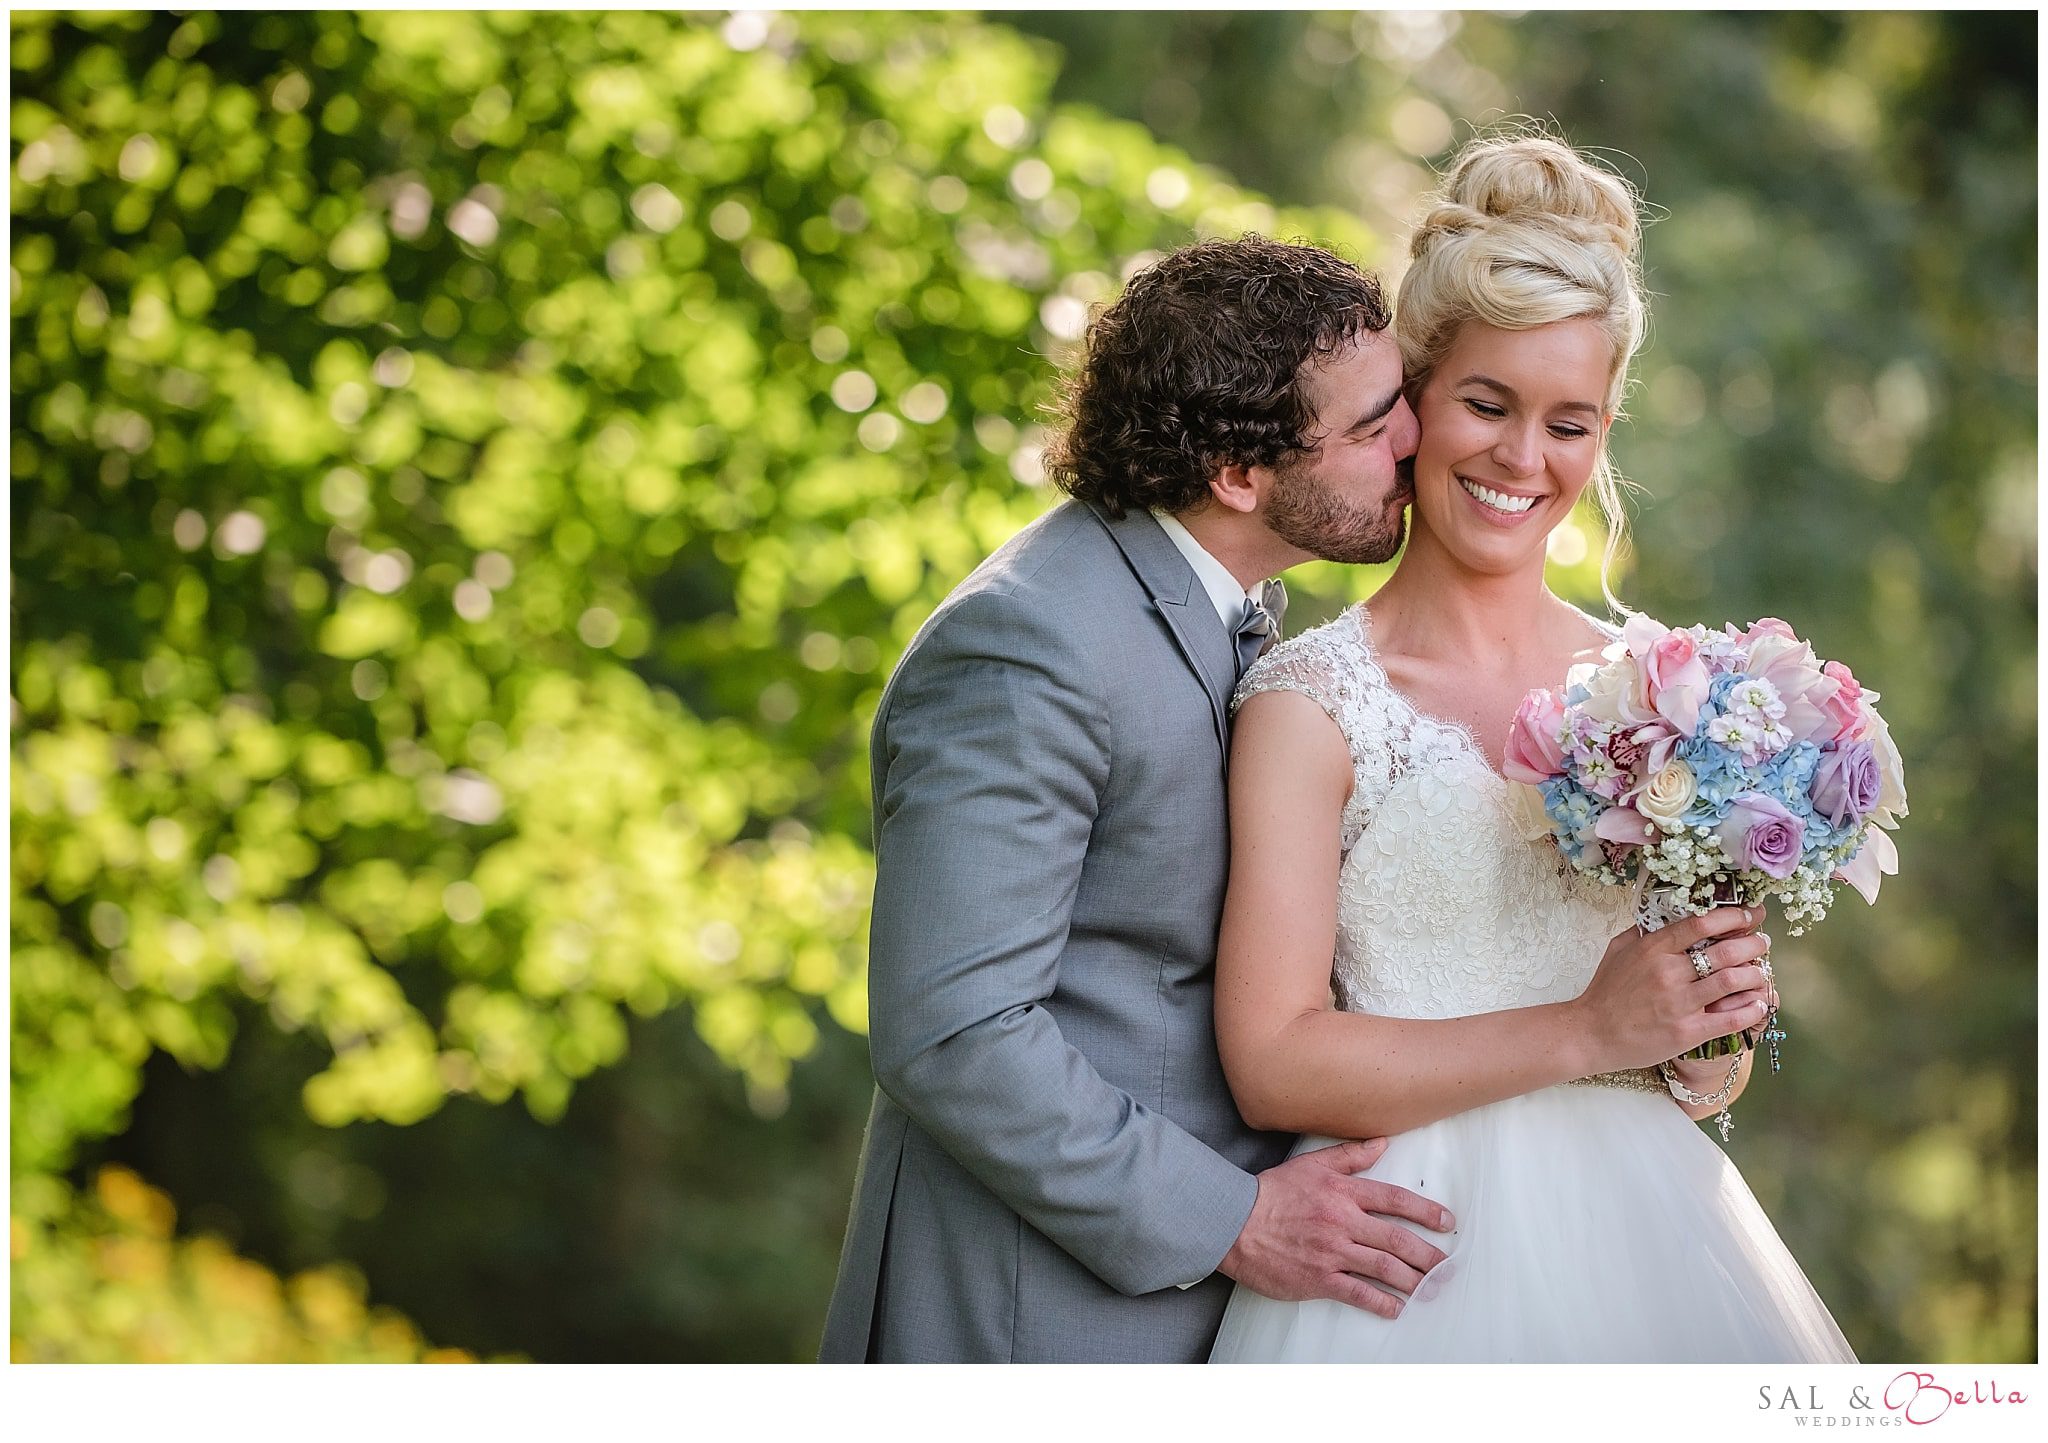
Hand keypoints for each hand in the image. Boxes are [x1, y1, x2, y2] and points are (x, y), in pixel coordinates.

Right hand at [1217, 1137, 1453, 1318]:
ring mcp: (1331, 1252)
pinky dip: (1380, 1302)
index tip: (1446, 1221)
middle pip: (1397, 1239)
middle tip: (1447, 1265)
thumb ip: (1349, 1155)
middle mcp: (1342, 1222)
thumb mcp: (1311, 1165)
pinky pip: (1357, 1293)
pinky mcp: (1318, 1279)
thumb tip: (1382, 1143)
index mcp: (1342, 1193)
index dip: (1425, 1211)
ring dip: (1413, 1280)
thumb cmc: (1271, 1193)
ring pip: (1383, 1268)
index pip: (1394, 1200)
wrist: (1234, 1223)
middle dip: (1428, 1254)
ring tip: (1430, 1288)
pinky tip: (1396, 1307)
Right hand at [1574, 906, 1774, 1071]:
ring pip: (1733, 982)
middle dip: (1753, 944)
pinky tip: (1759, 1004)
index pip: (1702, 924)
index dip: (1734, 917)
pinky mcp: (1687, 1032)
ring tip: (1762, 972)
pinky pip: (1731, 1018)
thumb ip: (1643, 932)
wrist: (1591, 1034)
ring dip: (1756, 974)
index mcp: (1653, 949)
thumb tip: (1665, 915)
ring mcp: (1679, 1003)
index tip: (1751, 915)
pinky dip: (1752, 1009)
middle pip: (1725, 951)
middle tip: (1763, 943)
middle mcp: (1669, 973)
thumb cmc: (1604, 993)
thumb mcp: (1618, 950)